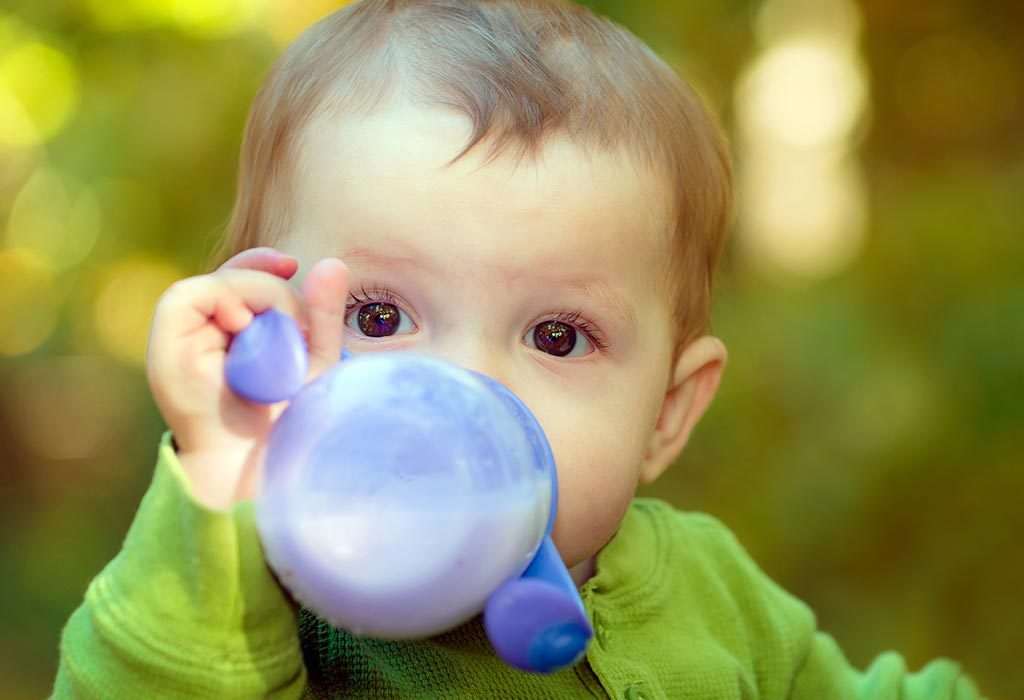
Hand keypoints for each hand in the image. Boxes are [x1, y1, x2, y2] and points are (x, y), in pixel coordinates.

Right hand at [145, 247, 347, 509]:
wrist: (262, 466)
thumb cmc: (289, 423)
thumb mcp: (314, 362)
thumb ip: (321, 316)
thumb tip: (332, 263)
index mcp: (229, 338)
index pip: (238, 280)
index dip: (261, 264)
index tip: (293, 264)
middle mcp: (200, 337)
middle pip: (231, 278)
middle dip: (272, 290)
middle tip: (299, 332)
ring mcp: (178, 342)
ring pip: (214, 284)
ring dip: (254, 298)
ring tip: (277, 340)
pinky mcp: (165, 349)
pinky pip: (185, 297)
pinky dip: (222, 300)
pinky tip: (245, 328)